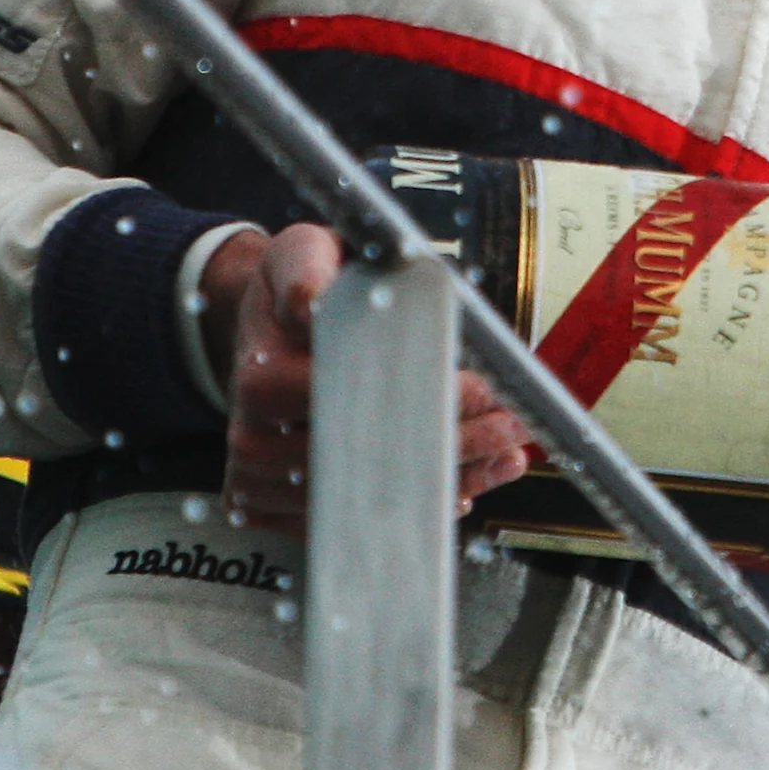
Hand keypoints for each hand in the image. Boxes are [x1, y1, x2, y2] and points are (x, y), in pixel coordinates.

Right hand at [200, 222, 532, 533]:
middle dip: (456, 443)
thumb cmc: (295, 285)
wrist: (262, 325)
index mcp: (261, 379)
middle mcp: (255, 441)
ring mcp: (263, 482)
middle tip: (513, 425)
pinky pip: (356, 516)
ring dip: (452, 478)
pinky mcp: (278, 506)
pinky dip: (418, 502)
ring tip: (508, 453)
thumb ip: (307, 268)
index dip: (428, 398)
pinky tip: (470, 481)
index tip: (484, 391)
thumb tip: (309, 302)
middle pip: (372, 459)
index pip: (357, 399)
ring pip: (372, 497)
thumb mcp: (300, 252)